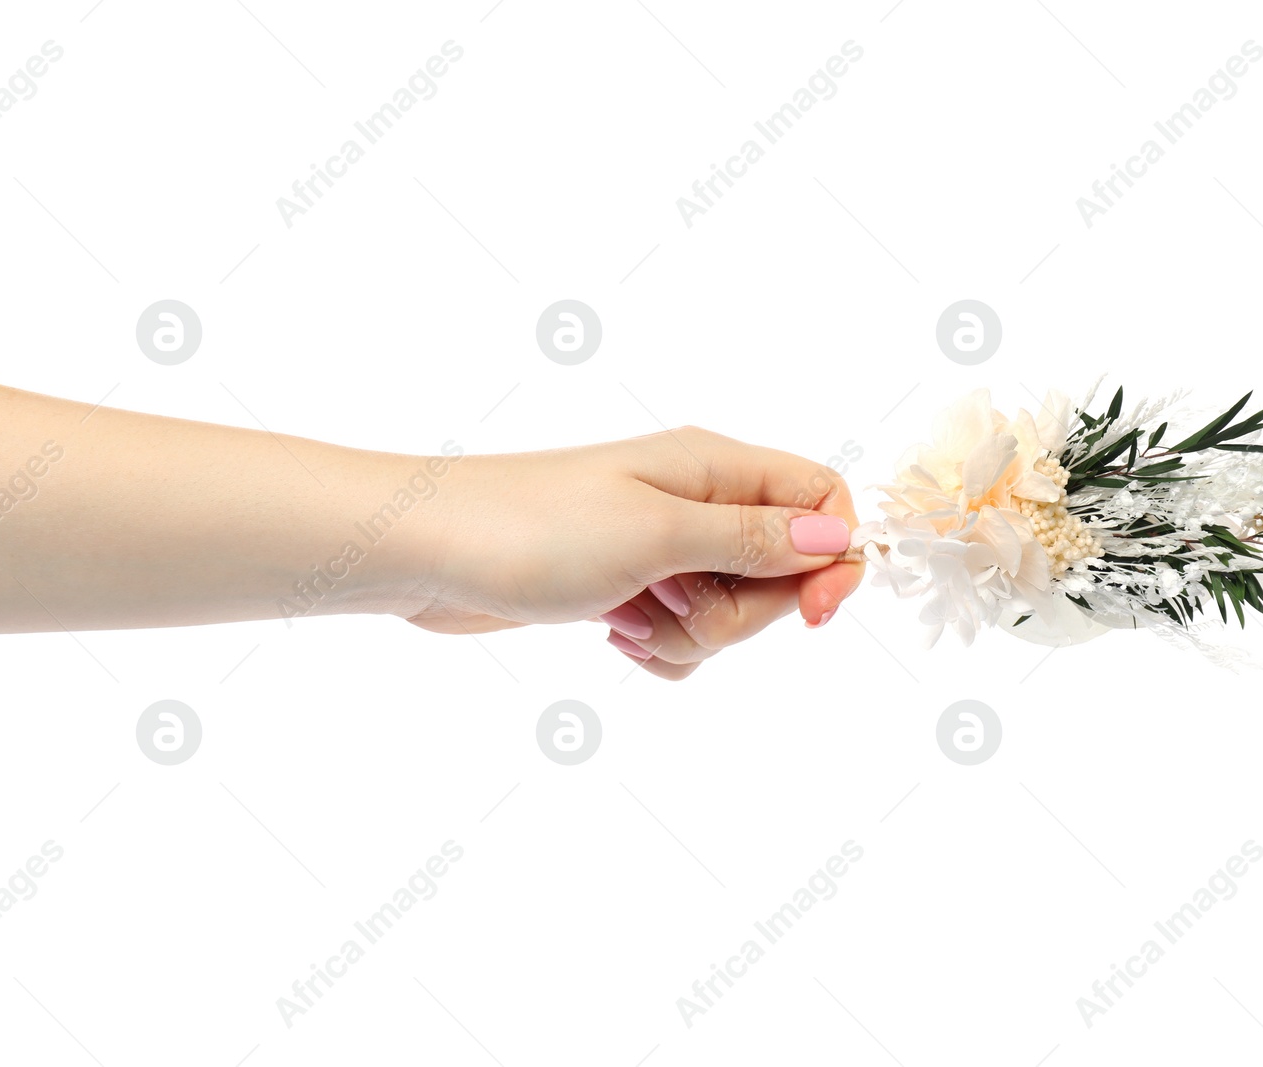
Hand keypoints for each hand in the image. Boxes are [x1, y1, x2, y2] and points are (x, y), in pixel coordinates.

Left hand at [403, 426, 864, 678]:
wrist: (426, 552)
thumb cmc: (532, 528)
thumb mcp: (657, 534)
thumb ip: (753, 539)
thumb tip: (836, 536)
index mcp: (713, 467)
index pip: (820, 498)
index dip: (833, 557)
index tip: (811, 615)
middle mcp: (696, 501)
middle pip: (780, 570)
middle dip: (744, 611)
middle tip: (677, 603)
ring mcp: (662, 546)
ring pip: (731, 611)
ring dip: (693, 635)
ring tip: (630, 616)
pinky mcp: (630, 587)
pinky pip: (684, 634)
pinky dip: (660, 647)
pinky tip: (614, 634)